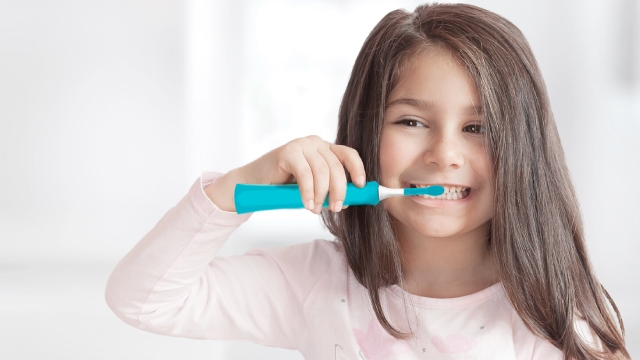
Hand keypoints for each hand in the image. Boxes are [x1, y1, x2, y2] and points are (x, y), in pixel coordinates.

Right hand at [205, 135, 365, 213]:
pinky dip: (308, 192)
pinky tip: (306, 204)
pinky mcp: (288, 151)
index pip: (348, 154)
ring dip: (321, 194)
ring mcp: (302, 145)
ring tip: (315, 210)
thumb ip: (328, 190)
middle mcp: (315, 143)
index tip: (360, 186)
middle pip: (336, 166)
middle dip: (339, 190)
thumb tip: (348, 201)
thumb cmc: (285, 186)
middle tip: (336, 208)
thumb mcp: (313, 188)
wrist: (255, 183)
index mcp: (325, 149)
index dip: (357, 169)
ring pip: (322, 171)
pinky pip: (305, 174)